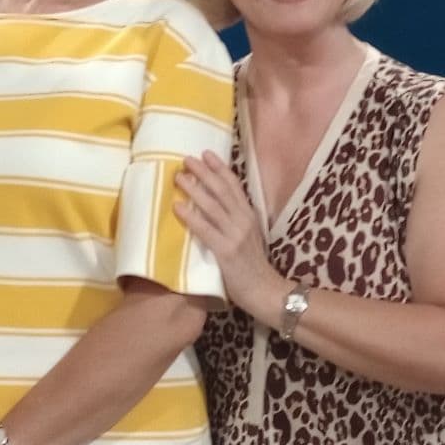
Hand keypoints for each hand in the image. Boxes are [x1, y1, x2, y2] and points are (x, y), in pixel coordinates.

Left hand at [174, 151, 285, 319]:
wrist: (266, 291)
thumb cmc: (253, 267)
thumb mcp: (249, 238)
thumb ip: (235, 223)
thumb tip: (214, 208)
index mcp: (250, 216)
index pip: (234, 186)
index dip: (219, 168)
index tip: (206, 154)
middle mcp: (244, 220)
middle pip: (221, 190)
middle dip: (204, 172)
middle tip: (187, 159)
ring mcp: (235, 235)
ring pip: (212, 205)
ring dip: (194, 189)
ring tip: (179, 177)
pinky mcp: (226, 250)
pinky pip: (205, 229)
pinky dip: (191, 216)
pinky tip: (178, 207)